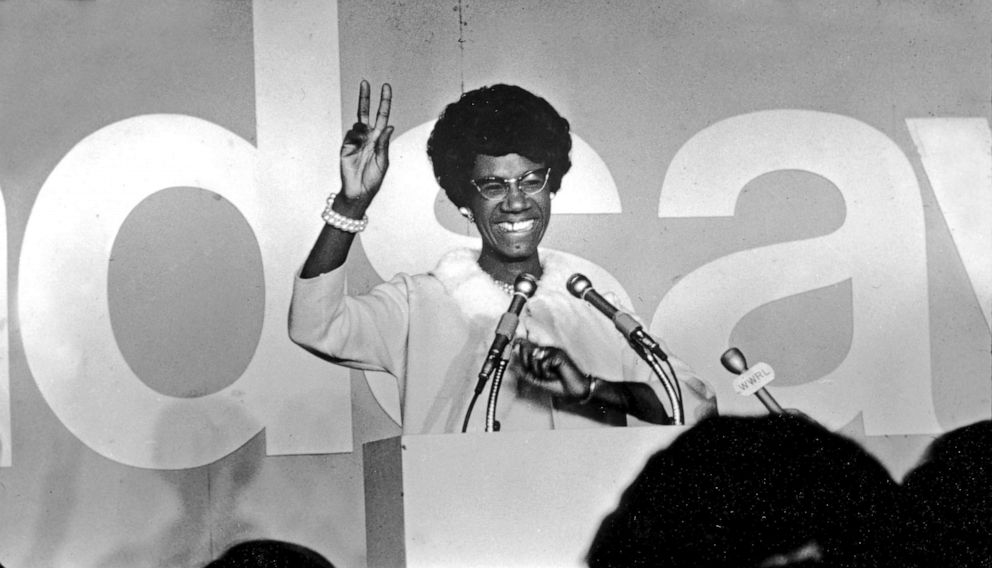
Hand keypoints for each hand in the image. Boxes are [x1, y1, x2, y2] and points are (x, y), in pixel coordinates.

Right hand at [339, 80, 393, 205]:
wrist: (358, 191)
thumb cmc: (373, 179)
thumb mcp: (383, 161)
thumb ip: (384, 144)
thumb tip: (390, 125)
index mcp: (379, 139)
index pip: (382, 117)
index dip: (384, 102)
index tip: (386, 87)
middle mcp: (367, 137)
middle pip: (365, 112)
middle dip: (366, 98)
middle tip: (366, 82)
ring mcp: (356, 140)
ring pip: (358, 123)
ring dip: (363, 129)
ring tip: (366, 143)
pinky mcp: (346, 145)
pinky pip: (351, 134)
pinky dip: (356, 136)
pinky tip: (358, 146)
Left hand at [514, 339, 591, 401]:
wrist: (573, 391)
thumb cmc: (558, 384)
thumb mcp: (537, 379)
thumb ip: (525, 372)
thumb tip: (512, 365)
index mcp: (543, 354)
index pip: (528, 345)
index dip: (520, 343)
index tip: (514, 341)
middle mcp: (548, 350)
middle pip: (528, 351)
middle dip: (529, 366)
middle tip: (540, 375)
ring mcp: (554, 351)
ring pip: (535, 358)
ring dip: (539, 371)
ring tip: (549, 376)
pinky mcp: (558, 355)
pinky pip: (543, 362)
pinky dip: (546, 372)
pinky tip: (555, 374)